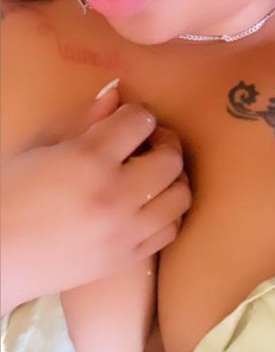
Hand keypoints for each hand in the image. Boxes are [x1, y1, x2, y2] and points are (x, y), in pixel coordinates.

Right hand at [1, 83, 191, 312]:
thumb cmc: (11, 193)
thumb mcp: (40, 145)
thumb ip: (83, 118)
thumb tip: (118, 93)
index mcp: (88, 158)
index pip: (141, 120)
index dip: (137, 113)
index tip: (128, 119)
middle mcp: (114, 194)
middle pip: (171, 157)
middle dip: (164, 142)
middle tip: (147, 143)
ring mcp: (125, 231)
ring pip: (181, 195)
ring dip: (172, 177)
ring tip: (151, 174)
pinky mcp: (128, 258)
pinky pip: (171, 230)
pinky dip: (167, 212)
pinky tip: (148, 204)